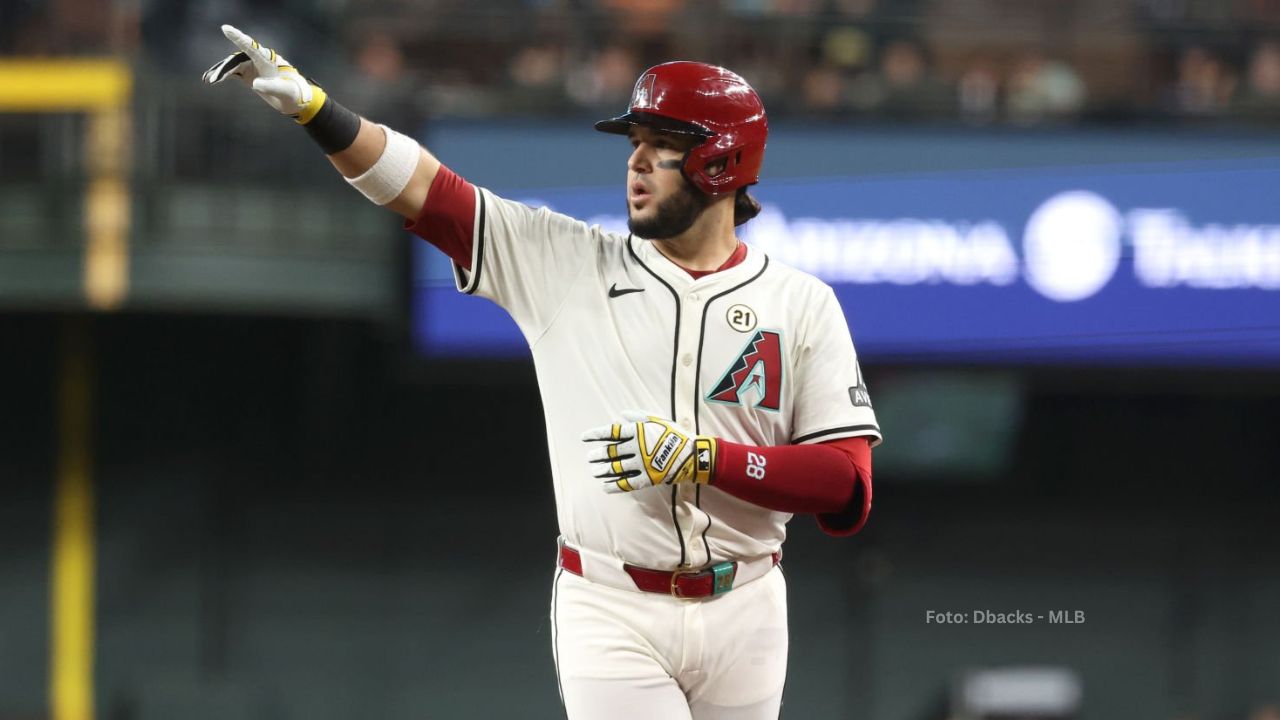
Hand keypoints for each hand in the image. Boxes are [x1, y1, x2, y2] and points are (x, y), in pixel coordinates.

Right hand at [201, 24, 326, 122]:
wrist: (294, 100)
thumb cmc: (294, 93)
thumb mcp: (285, 91)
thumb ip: (271, 87)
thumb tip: (254, 83)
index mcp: (268, 60)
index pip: (251, 46)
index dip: (239, 38)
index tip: (226, 29)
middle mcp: (259, 60)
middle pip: (238, 58)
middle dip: (225, 67)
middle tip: (214, 78)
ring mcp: (253, 66)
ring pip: (233, 65)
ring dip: (221, 72)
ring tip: (209, 80)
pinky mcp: (249, 74)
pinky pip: (233, 71)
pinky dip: (223, 75)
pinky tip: (213, 79)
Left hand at [582, 412, 717, 493]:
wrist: (692, 455)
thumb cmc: (674, 435)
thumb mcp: (658, 420)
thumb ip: (638, 416)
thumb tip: (620, 415)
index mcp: (637, 431)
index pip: (611, 432)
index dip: (595, 435)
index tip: (584, 438)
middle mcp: (636, 447)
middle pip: (610, 452)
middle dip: (597, 455)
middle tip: (590, 458)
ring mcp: (641, 464)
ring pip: (615, 468)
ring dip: (602, 471)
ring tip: (594, 472)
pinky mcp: (647, 478)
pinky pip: (626, 483)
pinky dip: (614, 486)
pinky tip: (605, 487)